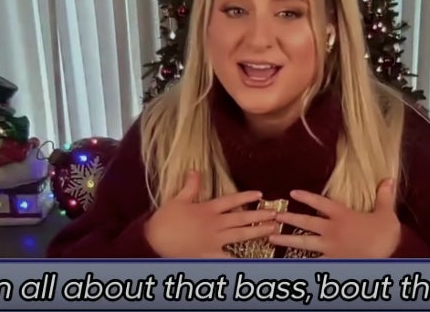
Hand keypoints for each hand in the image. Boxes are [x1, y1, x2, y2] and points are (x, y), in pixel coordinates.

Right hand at [145, 170, 277, 257]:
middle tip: (276, 215)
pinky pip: (228, 258)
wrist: (153, 241)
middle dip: (260, 216)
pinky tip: (254, 259)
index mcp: (207, 209)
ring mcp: (213, 241)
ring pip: (240, 236)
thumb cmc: (164, 220)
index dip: (246, 197)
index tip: (260, 195)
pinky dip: (241, 258)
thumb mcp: (177, 199)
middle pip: (241, 219)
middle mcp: (214, 224)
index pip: (231, 201)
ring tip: (272, 231)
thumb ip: (190, 186)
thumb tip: (195, 170)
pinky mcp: (209, 255)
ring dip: (257, 232)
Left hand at [269, 179, 400, 257]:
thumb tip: (388, 179)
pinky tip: (286, 263)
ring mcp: (328, 248)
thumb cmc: (383, 238)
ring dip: (286, 239)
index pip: (320, 203)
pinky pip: (309, 262)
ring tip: (271, 237)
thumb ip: (384, 197)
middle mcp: (331, 230)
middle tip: (274, 216)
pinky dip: (297, 263)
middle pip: (305, 222)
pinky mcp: (330, 262)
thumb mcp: (386, 214)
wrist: (381, 262)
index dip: (306, 196)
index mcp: (342, 216)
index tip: (292, 192)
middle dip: (289, 218)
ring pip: (302, 242)